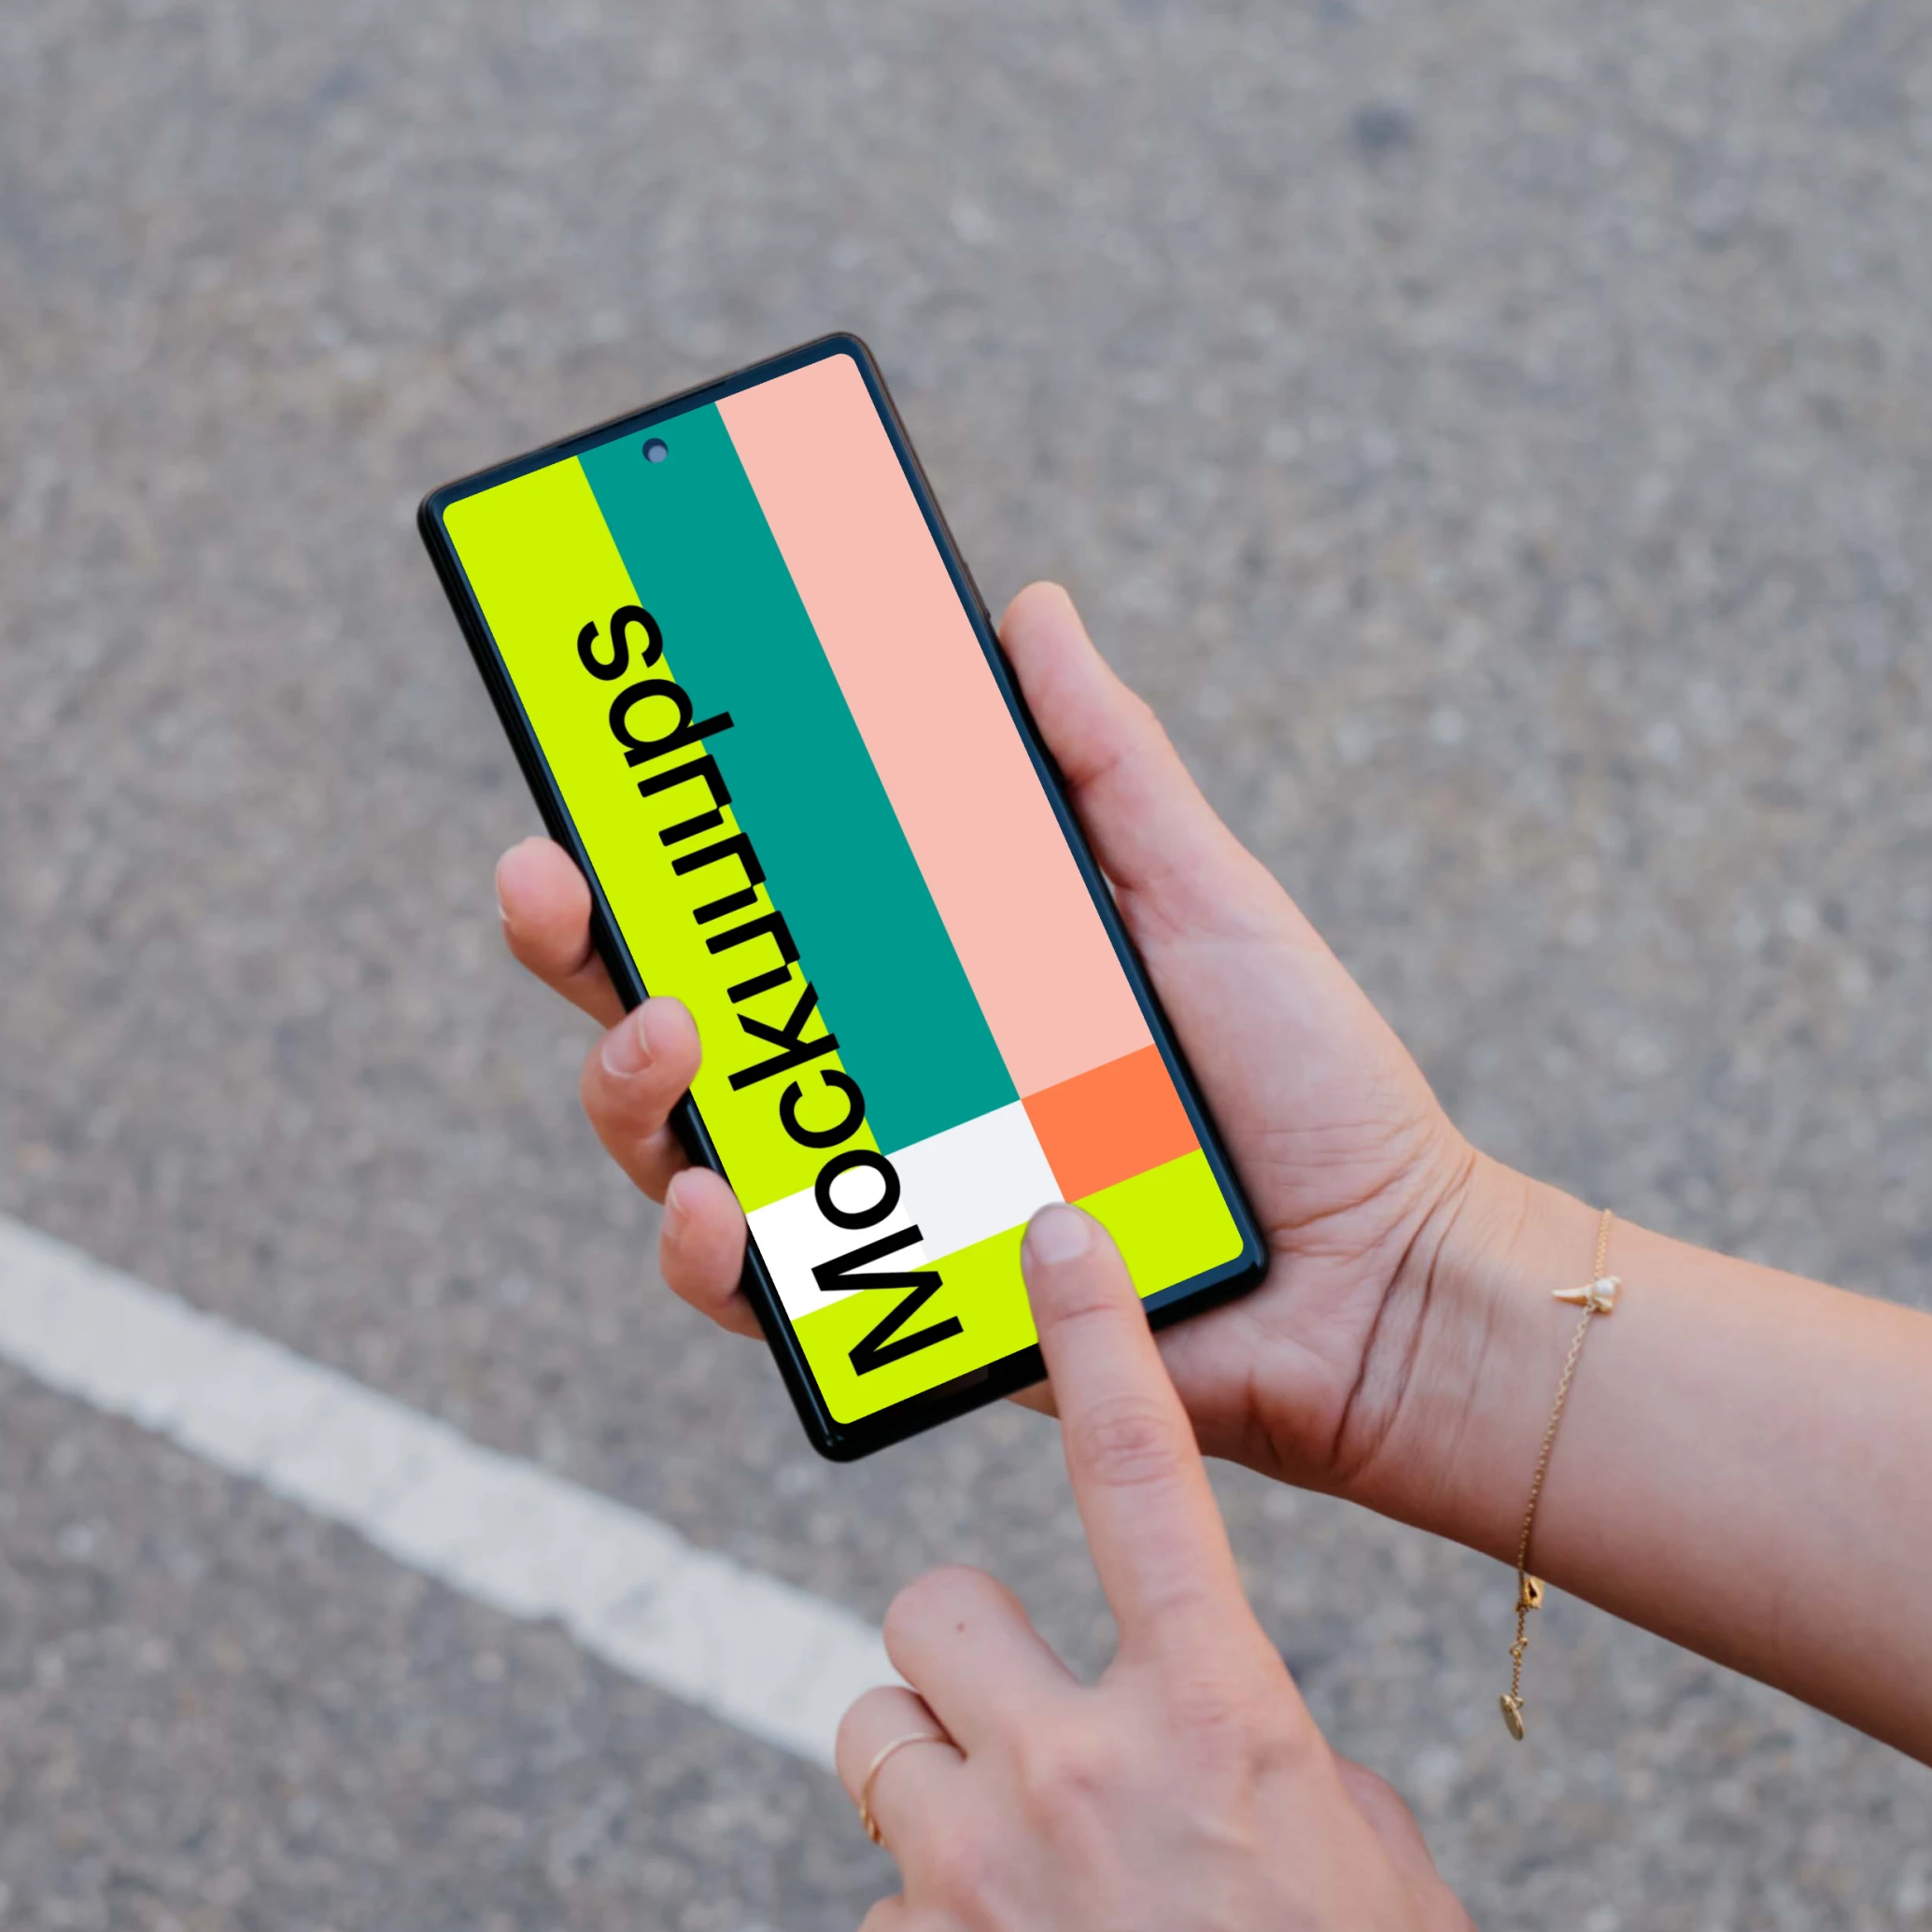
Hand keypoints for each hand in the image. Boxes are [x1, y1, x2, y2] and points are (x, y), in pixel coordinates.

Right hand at [494, 580, 1490, 1516]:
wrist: (1385, 1279)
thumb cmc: (1307, 1092)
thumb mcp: (1198, 895)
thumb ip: (1104, 764)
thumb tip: (1026, 609)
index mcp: (927, 978)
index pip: (753, 899)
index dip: (652, 839)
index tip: (593, 753)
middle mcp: (876, 1089)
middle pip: (669, 1013)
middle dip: (573, 943)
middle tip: (546, 878)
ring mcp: (876, 1205)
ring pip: (676, 1150)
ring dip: (625, 1088)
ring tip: (661, 1036)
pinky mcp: (903, 1322)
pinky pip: (762, 1301)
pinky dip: (711, 1256)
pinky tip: (710, 1207)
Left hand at [836, 1204, 1535, 1931]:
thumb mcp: (1395, 1904)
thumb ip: (1289, 1782)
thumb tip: (1223, 1760)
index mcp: (1230, 1726)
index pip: (1143, 1477)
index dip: (1093, 1339)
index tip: (1045, 1235)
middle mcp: (1078, 1767)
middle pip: (934, 1607)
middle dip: (966, 1659)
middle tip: (1025, 1747)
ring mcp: (968, 1872)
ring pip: (877, 1737)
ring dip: (933, 1788)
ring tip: (1022, 1901)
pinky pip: (882, 1904)